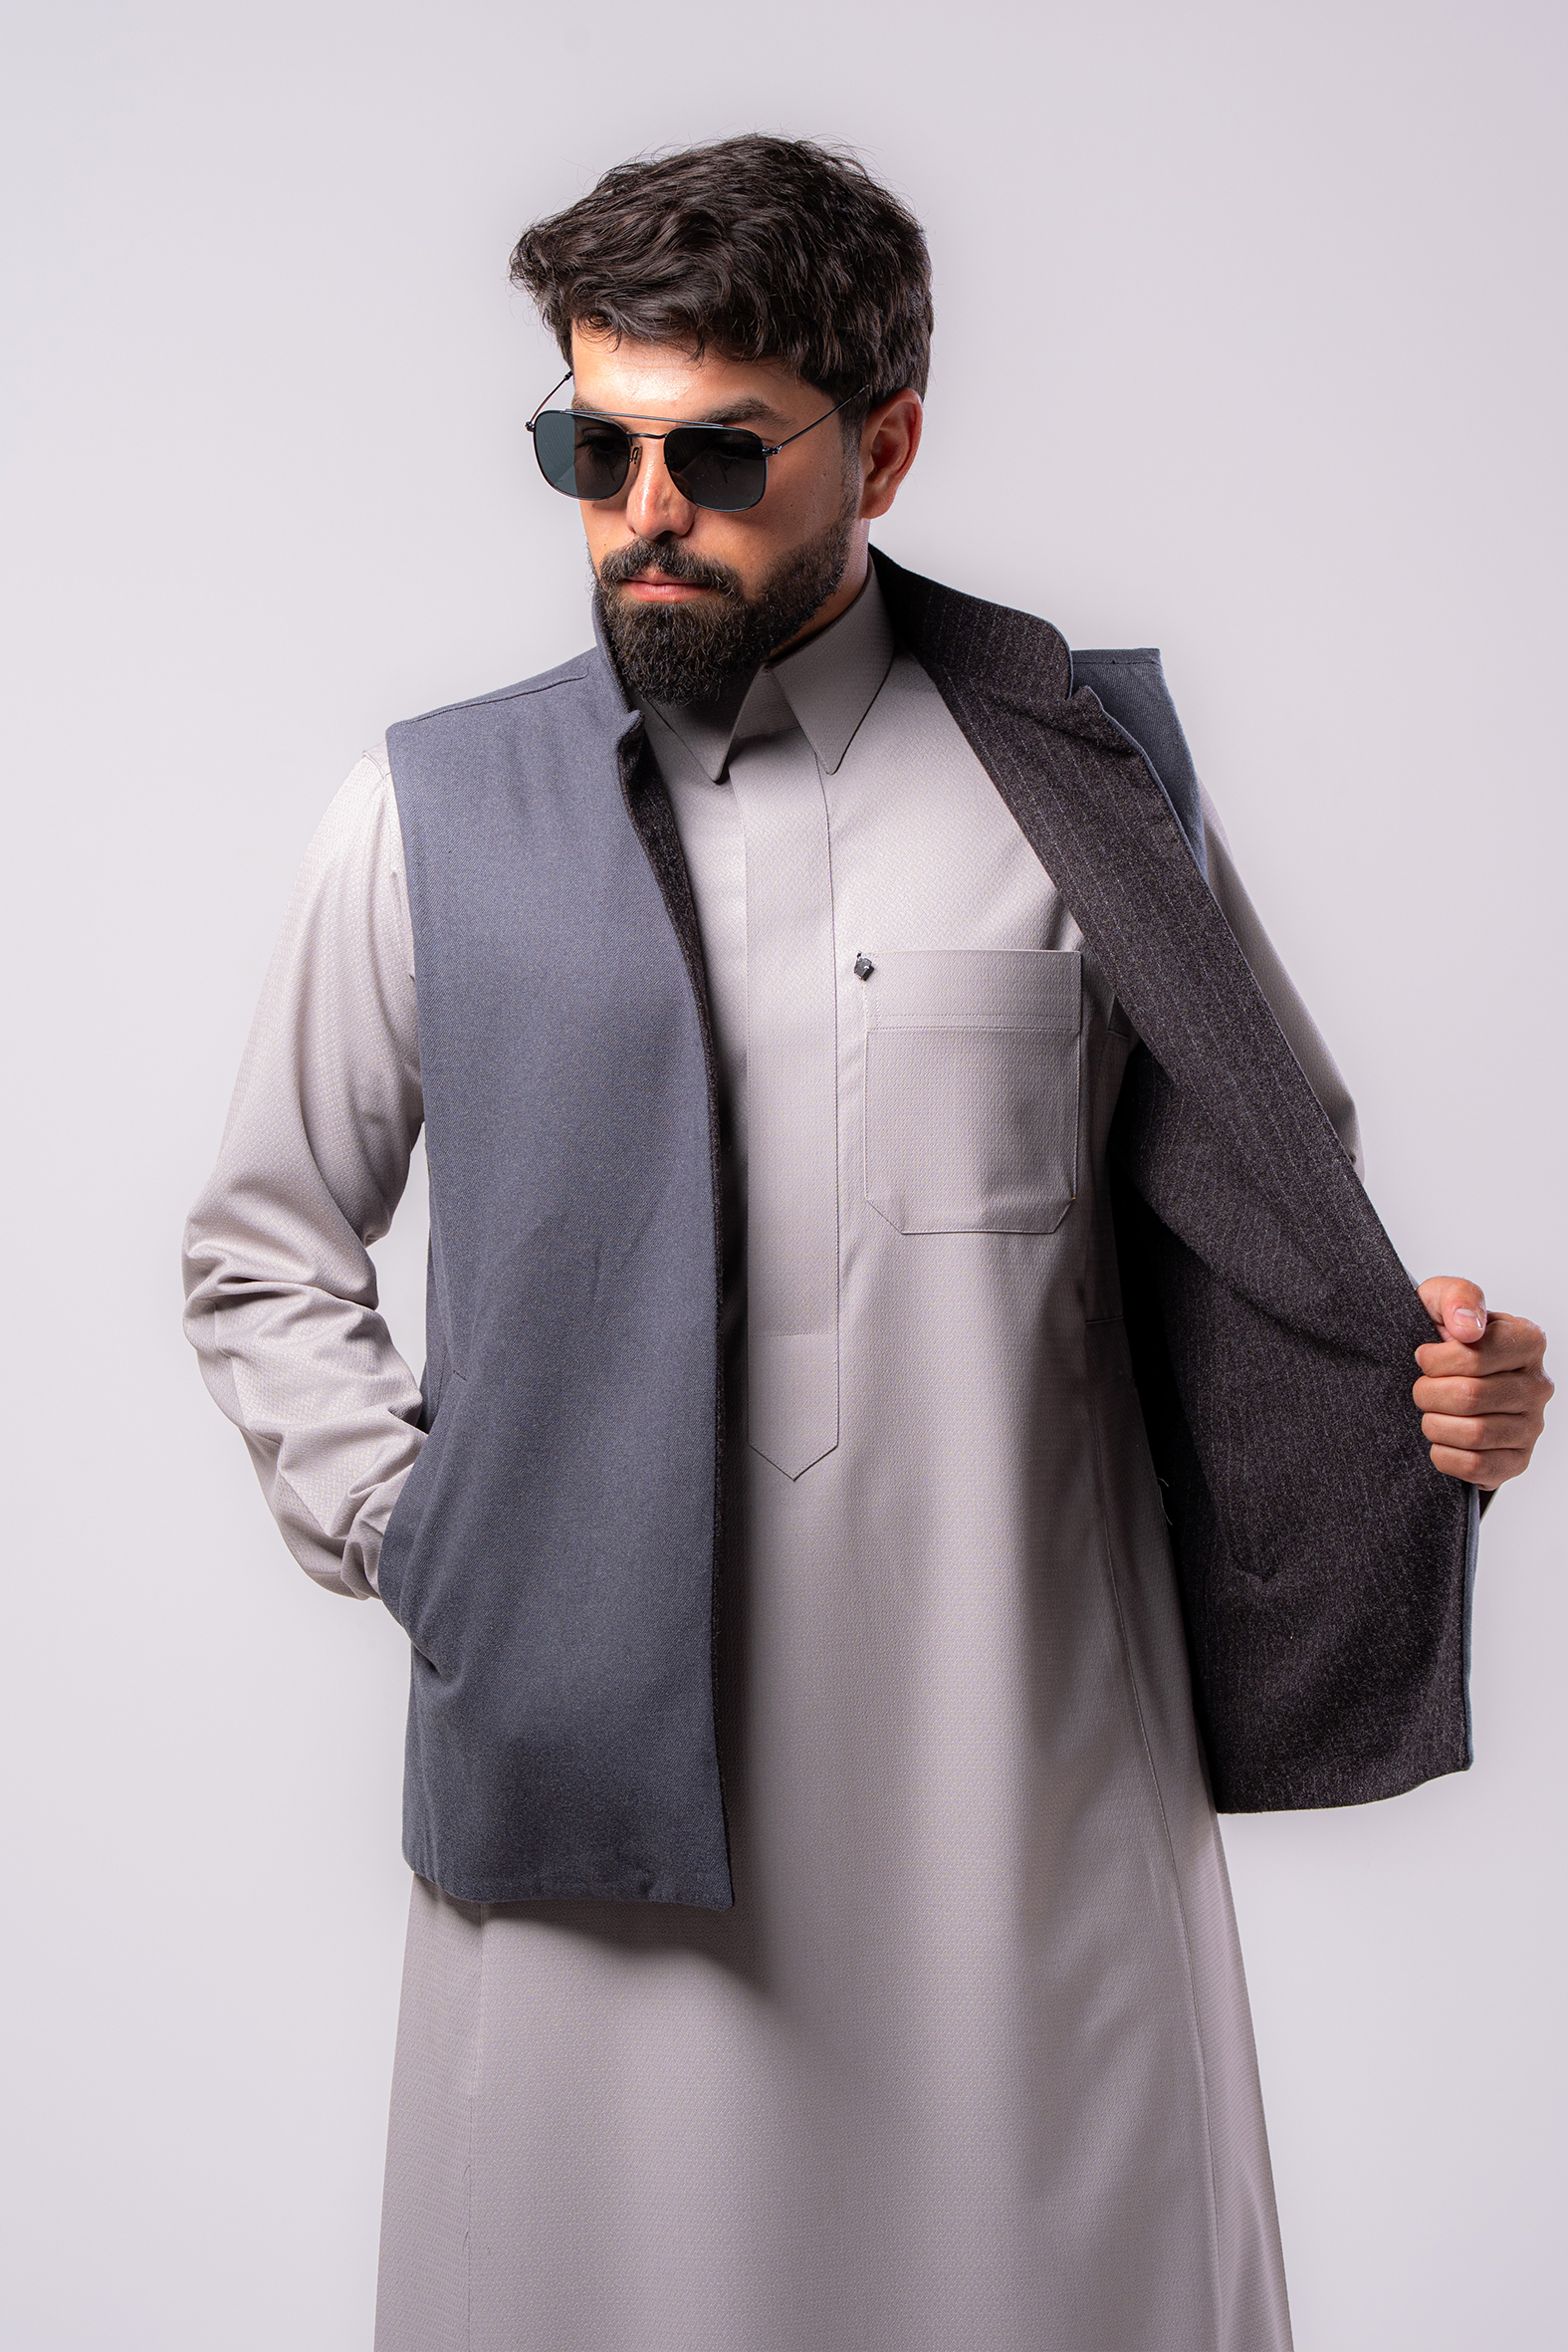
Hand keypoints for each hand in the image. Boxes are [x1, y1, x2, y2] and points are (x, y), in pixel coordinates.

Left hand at [1412, 1277, 1551, 1490]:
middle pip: (1470, 1397)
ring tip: (1430, 1413)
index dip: (1436, 1360)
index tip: (1423, 1357)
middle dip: (1428, 1394)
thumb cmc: (1441, 1335)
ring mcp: (1533, 1426)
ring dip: (1434, 1425)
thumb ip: (1456, 1297)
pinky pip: (1477, 1468)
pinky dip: (1446, 1456)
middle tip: (1421, 1389)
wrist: (1440, 1377)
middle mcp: (1538, 1385)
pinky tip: (1441, 1441)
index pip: (1476, 1356)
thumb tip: (1468, 1328)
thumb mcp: (1440, 1299)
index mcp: (1528, 1340)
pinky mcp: (1518, 1461)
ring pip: (1473, 1435)